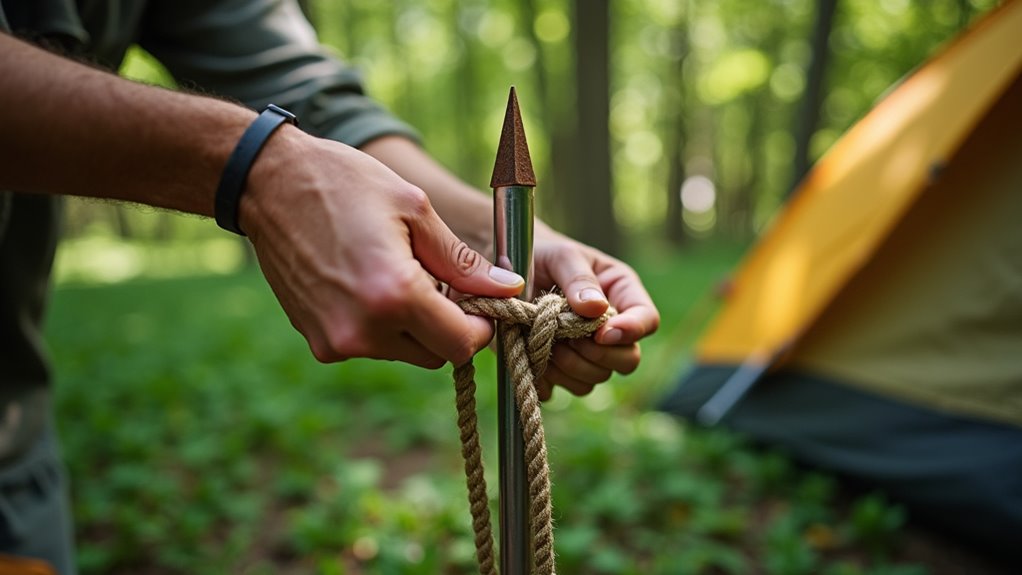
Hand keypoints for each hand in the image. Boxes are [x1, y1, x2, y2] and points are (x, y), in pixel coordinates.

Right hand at [239, 128, 524, 367]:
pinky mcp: (318, 342)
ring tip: (399, 274)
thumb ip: (462, 262)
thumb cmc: (345, 184)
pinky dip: (382, 325)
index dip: (481, 326)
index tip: (482, 300)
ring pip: (404, 352)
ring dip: (414, 325)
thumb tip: (508, 288)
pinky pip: (370, 345)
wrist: (269, 185)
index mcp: (393, 295)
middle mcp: (362, 330)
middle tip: (441, 281)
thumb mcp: (414, 210)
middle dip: (448, 326)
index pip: (462, 344)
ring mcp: (336, 341)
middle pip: (435, 354)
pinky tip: (368, 283)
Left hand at [531, 222, 658, 399]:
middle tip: (566, 337)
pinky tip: (531, 352)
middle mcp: (610, 327)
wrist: (505, 272)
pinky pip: (566, 387)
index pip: (647, 320)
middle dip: (597, 353)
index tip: (601, 333)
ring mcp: (588, 352)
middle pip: (628, 359)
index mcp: (621, 294)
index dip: (631, 331)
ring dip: (569, 365)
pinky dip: (549, 376)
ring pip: (596, 378)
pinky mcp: (562, 369)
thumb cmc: (541, 254)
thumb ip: (579, 279)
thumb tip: (597, 309)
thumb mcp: (562, 256)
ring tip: (542, 338)